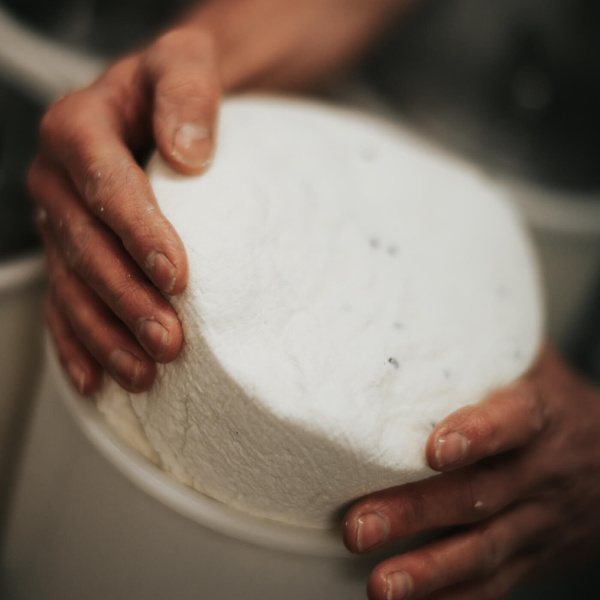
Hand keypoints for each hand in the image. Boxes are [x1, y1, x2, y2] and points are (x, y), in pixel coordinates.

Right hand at [29, 29, 220, 394]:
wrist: (158, 104)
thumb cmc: (175, 88)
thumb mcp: (186, 63)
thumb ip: (187, 93)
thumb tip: (188, 154)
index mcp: (79, 129)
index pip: (107, 186)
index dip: (139, 235)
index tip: (178, 276)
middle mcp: (57, 178)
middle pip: (87, 248)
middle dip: (128, 300)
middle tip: (169, 341)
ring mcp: (59, 221)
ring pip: (73, 287)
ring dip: (107, 335)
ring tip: (145, 373)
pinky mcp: (69, 251)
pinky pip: (64, 303)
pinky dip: (80, 344)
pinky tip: (99, 378)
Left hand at [343, 346, 599, 598]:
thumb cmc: (555, 403)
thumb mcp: (532, 365)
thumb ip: (486, 343)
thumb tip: (416, 306)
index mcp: (540, 415)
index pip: (512, 422)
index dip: (478, 435)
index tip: (434, 448)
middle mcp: (539, 472)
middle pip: (479, 496)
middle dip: (417, 513)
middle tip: (358, 525)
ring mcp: (537, 521)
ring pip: (484, 549)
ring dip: (430, 570)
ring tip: (380, 585)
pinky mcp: (533, 555)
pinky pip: (497, 585)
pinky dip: (455, 598)